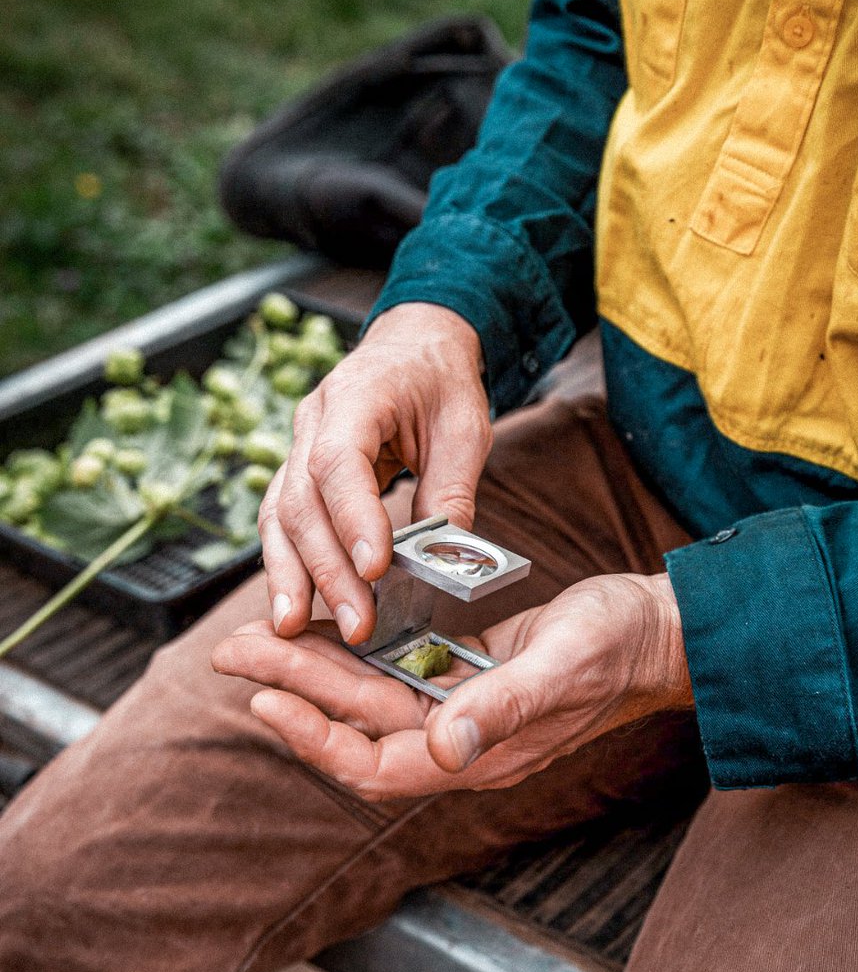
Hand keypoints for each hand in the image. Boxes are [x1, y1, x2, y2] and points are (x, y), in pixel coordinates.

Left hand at [210, 571, 693, 799]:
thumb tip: (445, 750)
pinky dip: (357, 647)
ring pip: (369, 694)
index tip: (264, 701)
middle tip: (231, 652)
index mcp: (479, 754)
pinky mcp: (467, 674)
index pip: (376, 764)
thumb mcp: (563, 669)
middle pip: (357, 723)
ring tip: (258, 636)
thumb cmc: (618, 649)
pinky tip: (329, 622)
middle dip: (291, 688)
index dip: (316, 740)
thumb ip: (505, 709)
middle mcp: (460, 739)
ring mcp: (462, 708)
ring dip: (313, 667)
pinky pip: (397, 667)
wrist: (656, 632)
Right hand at [259, 302, 491, 643]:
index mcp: (357, 394)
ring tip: (296, 627)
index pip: (339, 460)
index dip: (353, 517)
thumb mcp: (464, 429)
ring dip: (290, 575)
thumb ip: (451, 492)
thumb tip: (443, 562)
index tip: (376, 569)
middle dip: (327, 568)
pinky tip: (295, 606)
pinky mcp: (298, 472)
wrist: (414, 343)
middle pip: (303, 499)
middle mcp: (312, 419)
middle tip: (356, 624)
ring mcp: (296, 444)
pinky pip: (282, 521)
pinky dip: (288, 564)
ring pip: (279, 515)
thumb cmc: (441, 381)